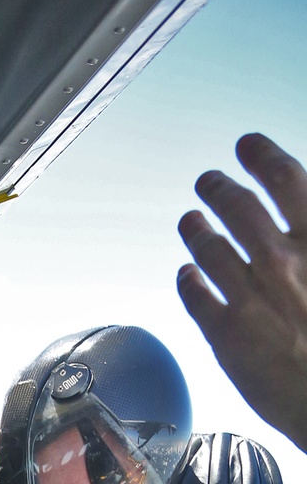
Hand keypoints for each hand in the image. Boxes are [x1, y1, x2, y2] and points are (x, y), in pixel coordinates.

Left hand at [177, 134, 306, 451]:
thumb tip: (301, 211)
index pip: (283, 176)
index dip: (260, 155)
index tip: (247, 146)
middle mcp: (282, 261)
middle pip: (237, 207)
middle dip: (218, 188)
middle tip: (208, 181)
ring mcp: (252, 298)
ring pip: (209, 248)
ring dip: (196, 229)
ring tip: (190, 221)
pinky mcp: (229, 337)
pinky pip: (196, 297)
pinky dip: (189, 280)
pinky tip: (187, 275)